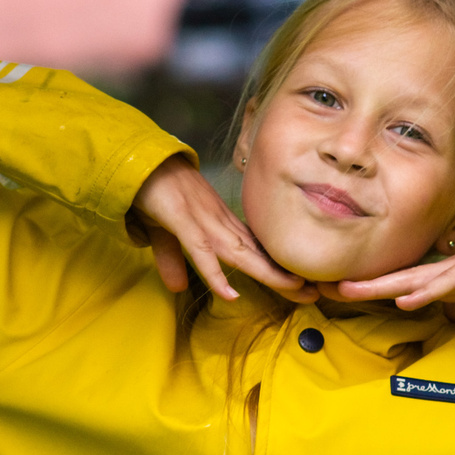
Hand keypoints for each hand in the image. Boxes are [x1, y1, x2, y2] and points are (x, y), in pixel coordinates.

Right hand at [131, 156, 306, 301]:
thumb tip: (178, 288)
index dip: (278, 267)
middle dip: (285, 275)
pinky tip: (229, 293)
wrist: (140, 161)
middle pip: (256, 253)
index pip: (254, 249)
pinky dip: (215, 273)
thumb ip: (173, 260)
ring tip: (295, 289)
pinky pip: (201, 250)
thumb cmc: (156, 192)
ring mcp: (202, 220)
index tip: (303, 284)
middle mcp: (218, 221)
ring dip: (267, 272)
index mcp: (219, 222)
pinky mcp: (181, 220)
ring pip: (239, 252)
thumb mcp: (165, 234)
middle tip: (315, 293)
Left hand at [335, 249, 454, 320]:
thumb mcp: (445, 288)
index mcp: (423, 278)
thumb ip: (425, 293)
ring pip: (408, 282)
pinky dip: (424, 295)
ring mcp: (446, 274)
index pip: (386, 283)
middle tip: (324, 287)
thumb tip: (402, 302)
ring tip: (350, 292)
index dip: (358, 286)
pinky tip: (405, 302)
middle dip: (358, 285)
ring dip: (379, 287)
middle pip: (388, 281)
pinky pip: (442, 287)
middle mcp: (429, 274)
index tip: (326, 289)